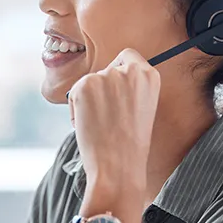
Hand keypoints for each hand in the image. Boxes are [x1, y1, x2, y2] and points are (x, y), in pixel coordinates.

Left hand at [67, 48, 159, 197]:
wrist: (119, 165)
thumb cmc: (128, 144)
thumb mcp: (139, 107)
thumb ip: (127, 88)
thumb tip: (106, 78)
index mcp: (149, 75)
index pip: (127, 57)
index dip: (117, 72)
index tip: (115, 91)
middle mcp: (129, 70)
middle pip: (104, 71)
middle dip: (99, 92)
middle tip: (106, 118)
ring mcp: (106, 76)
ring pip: (88, 83)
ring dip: (87, 102)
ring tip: (99, 126)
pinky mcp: (85, 85)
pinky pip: (74, 93)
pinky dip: (76, 110)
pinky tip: (87, 126)